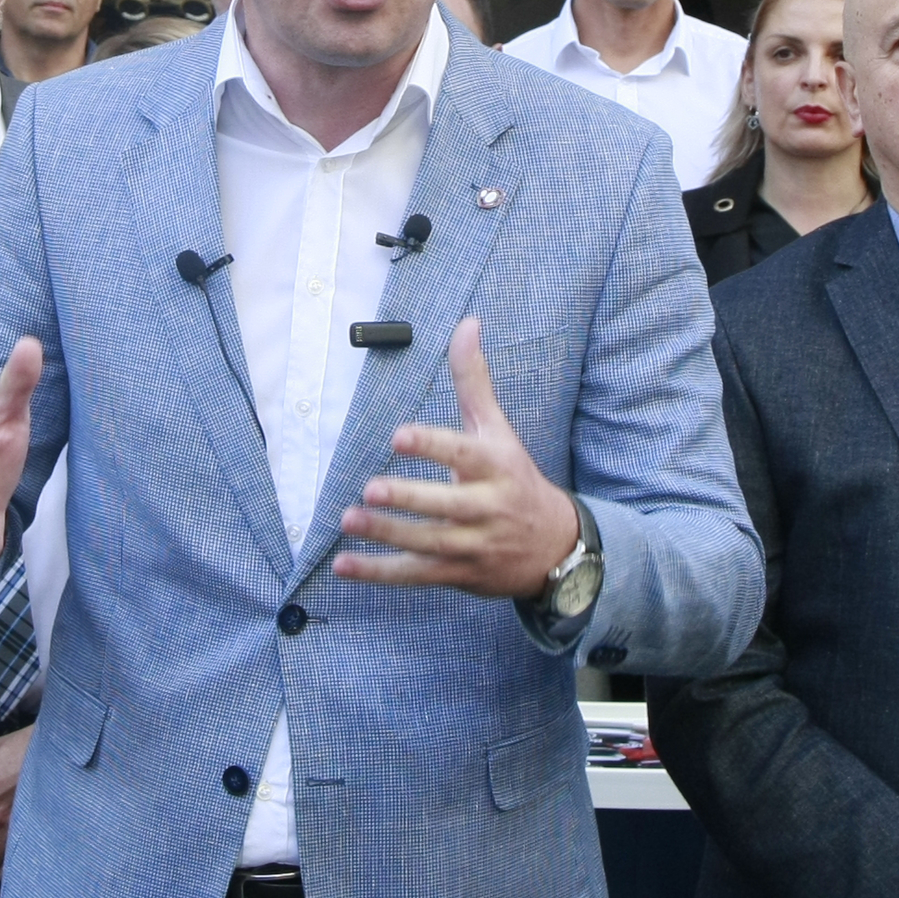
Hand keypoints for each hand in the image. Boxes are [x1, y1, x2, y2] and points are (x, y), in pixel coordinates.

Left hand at [334, 316, 580, 597]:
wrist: (554, 547)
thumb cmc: (515, 477)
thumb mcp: (499, 430)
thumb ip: (475, 381)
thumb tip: (467, 323)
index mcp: (495, 466)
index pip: (463, 454)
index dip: (432, 445)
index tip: (399, 435)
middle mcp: (487, 507)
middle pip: (447, 505)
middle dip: (409, 499)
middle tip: (371, 488)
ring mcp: (473, 544)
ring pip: (428, 542)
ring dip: (387, 533)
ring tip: (350, 519)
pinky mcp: (458, 573)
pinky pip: (416, 574)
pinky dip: (379, 572)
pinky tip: (344, 565)